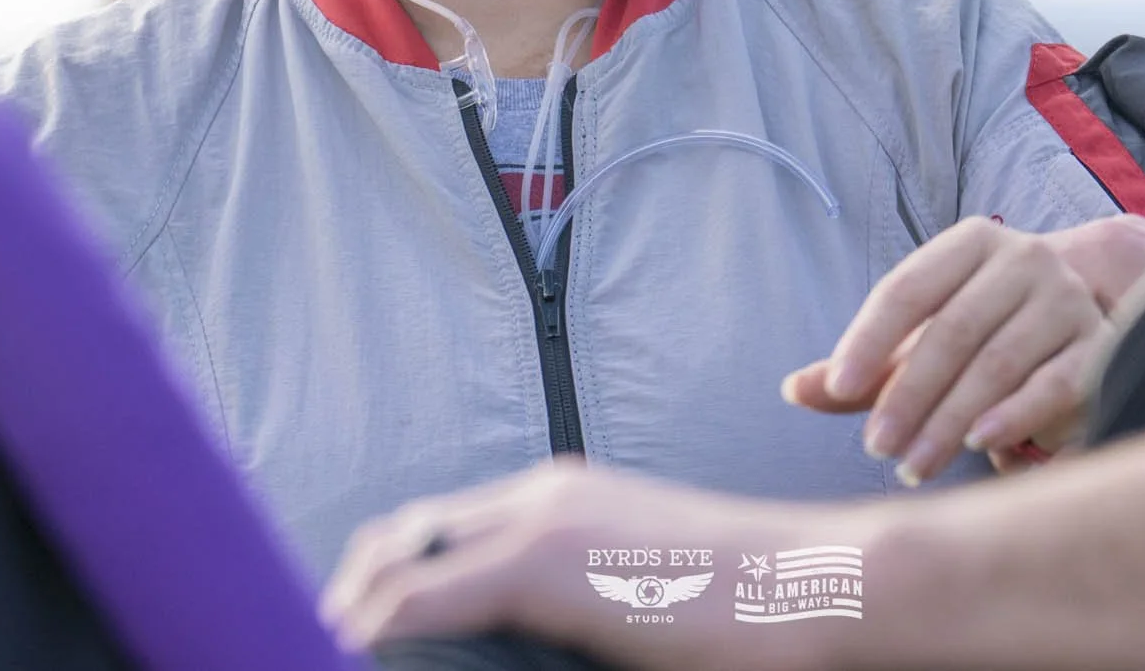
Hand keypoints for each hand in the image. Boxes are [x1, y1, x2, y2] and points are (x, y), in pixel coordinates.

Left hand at [321, 458, 861, 670]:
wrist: (815, 585)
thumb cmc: (754, 608)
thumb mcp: (646, 600)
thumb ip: (581, 609)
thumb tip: (540, 646)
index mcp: (567, 499)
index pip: (445, 527)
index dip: (388, 574)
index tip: (358, 625)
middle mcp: (543, 493)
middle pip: (408, 532)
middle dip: (357, 588)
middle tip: (328, 643)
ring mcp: (540, 519)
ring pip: (402, 556)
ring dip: (357, 609)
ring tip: (328, 650)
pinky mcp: (541, 560)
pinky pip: (420, 595)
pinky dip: (376, 625)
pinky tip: (352, 651)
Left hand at [782, 215, 1144, 482]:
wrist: (1074, 330)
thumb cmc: (977, 338)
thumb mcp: (915, 346)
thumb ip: (858, 369)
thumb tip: (793, 391)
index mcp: (971, 243)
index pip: (907, 289)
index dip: (868, 339)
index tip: (837, 389)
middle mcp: (1025, 257)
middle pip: (952, 330)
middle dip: (908, 395)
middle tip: (878, 449)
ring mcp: (1067, 299)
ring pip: (998, 362)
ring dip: (949, 420)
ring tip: (914, 466)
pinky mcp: (1101, 344)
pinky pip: (1054, 383)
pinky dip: (1014, 416)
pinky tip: (977, 446)